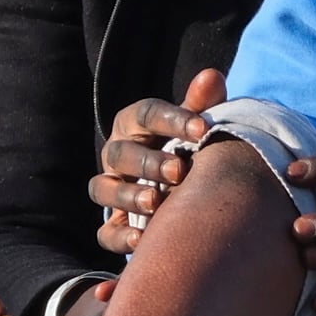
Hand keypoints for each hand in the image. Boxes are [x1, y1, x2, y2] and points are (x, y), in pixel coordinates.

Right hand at [89, 67, 225, 256]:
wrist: (183, 190)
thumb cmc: (188, 149)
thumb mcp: (195, 127)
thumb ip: (202, 105)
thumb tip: (212, 76)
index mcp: (135, 125)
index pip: (145, 114)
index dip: (172, 120)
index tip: (203, 130)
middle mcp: (117, 155)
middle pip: (120, 153)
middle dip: (148, 161)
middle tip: (180, 170)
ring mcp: (111, 189)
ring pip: (103, 189)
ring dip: (127, 195)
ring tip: (156, 202)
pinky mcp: (113, 225)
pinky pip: (105, 232)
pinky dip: (119, 237)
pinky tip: (143, 239)